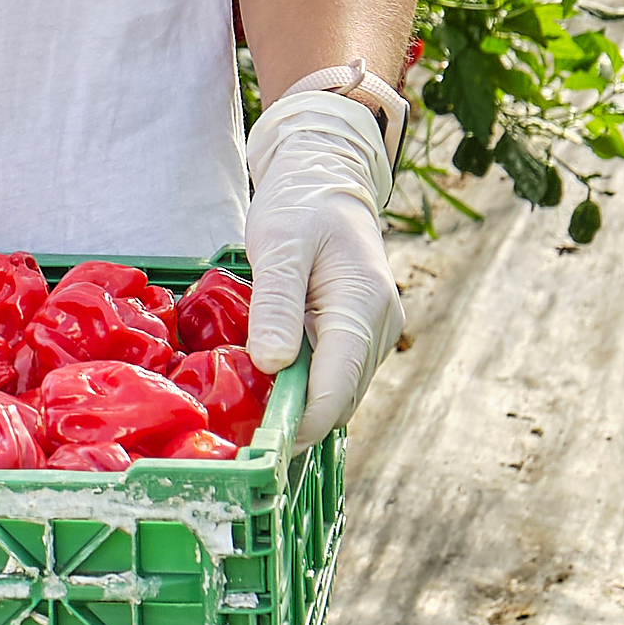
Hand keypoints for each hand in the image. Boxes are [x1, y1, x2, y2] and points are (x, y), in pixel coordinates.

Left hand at [245, 73, 402, 450]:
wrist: (327, 176)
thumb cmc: (299, 206)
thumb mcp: (278, 246)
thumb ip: (275, 305)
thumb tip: (272, 365)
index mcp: (363, 305)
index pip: (337, 387)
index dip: (302, 424)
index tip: (260, 447)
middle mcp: (380, 326)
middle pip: (339, 398)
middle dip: (297, 423)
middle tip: (243, 441)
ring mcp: (374, 332)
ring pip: (338, 391)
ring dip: (301, 409)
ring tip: (250, 420)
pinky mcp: (360, 333)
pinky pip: (333, 374)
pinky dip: (305, 388)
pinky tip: (270, 389)